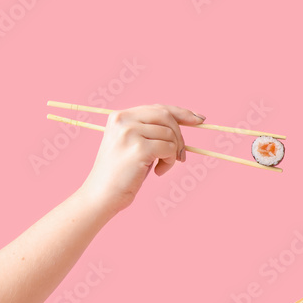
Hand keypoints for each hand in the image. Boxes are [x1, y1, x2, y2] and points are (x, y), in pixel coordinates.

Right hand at [77, 104, 205, 219]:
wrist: (102, 194)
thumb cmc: (122, 173)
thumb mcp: (134, 144)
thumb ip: (151, 130)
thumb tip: (186, 120)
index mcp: (120, 116)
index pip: (157, 108)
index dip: (181, 113)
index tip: (199, 120)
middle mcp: (123, 120)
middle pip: (167, 117)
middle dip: (180, 137)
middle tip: (181, 156)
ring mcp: (130, 133)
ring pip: (170, 135)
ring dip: (173, 154)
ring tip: (161, 166)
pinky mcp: (139, 148)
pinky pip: (170, 149)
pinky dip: (170, 162)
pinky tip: (158, 172)